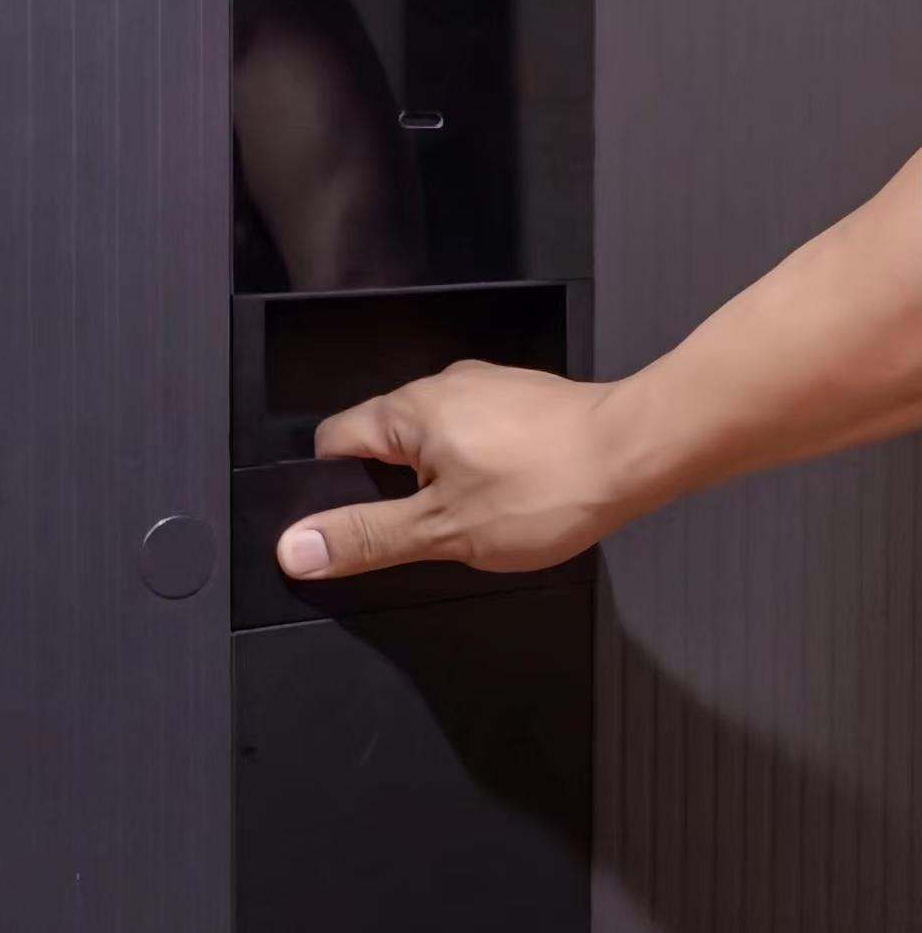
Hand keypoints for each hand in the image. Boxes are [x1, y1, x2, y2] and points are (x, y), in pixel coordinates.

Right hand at [276, 360, 636, 579]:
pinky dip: (478, 466)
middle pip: (383, 442)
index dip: (329, 492)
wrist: (637, 452)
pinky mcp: (520, 400)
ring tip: (474, 519)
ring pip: (433, 440)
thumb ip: (367, 537)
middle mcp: (440, 386)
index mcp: (407, 410)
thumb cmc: (547, 486)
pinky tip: (509, 496)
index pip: (333, 443)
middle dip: (394, 492)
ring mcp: (484, 388)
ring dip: (439, 480)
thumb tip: (295, 546)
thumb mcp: (443, 529)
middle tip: (424, 535)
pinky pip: (475, 434)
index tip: (350, 530)